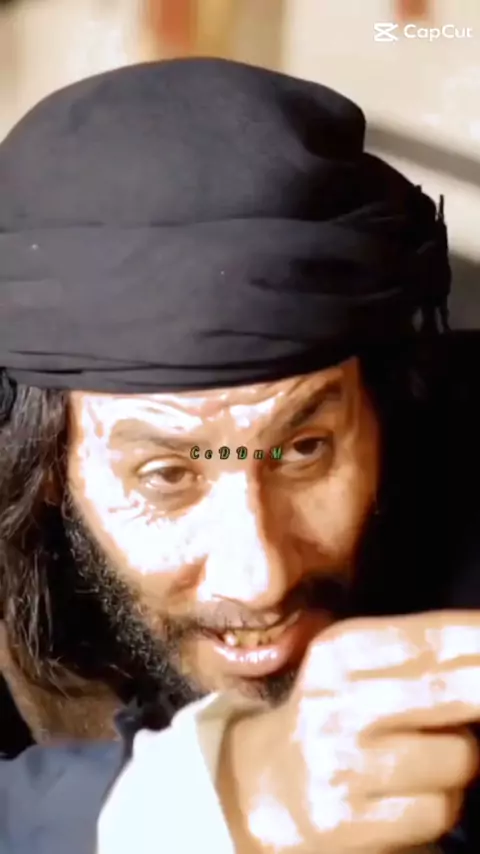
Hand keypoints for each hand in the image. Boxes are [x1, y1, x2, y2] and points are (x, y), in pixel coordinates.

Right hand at [220, 611, 479, 852]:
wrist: (264, 787)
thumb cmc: (333, 715)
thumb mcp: (360, 665)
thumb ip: (424, 653)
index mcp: (343, 653)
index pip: (434, 639)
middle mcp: (338, 703)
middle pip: (451, 691)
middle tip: (478, 705)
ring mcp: (343, 767)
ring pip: (459, 760)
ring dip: (459, 761)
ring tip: (429, 756)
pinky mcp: (349, 825)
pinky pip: (437, 812)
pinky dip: (438, 803)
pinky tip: (410, 793)